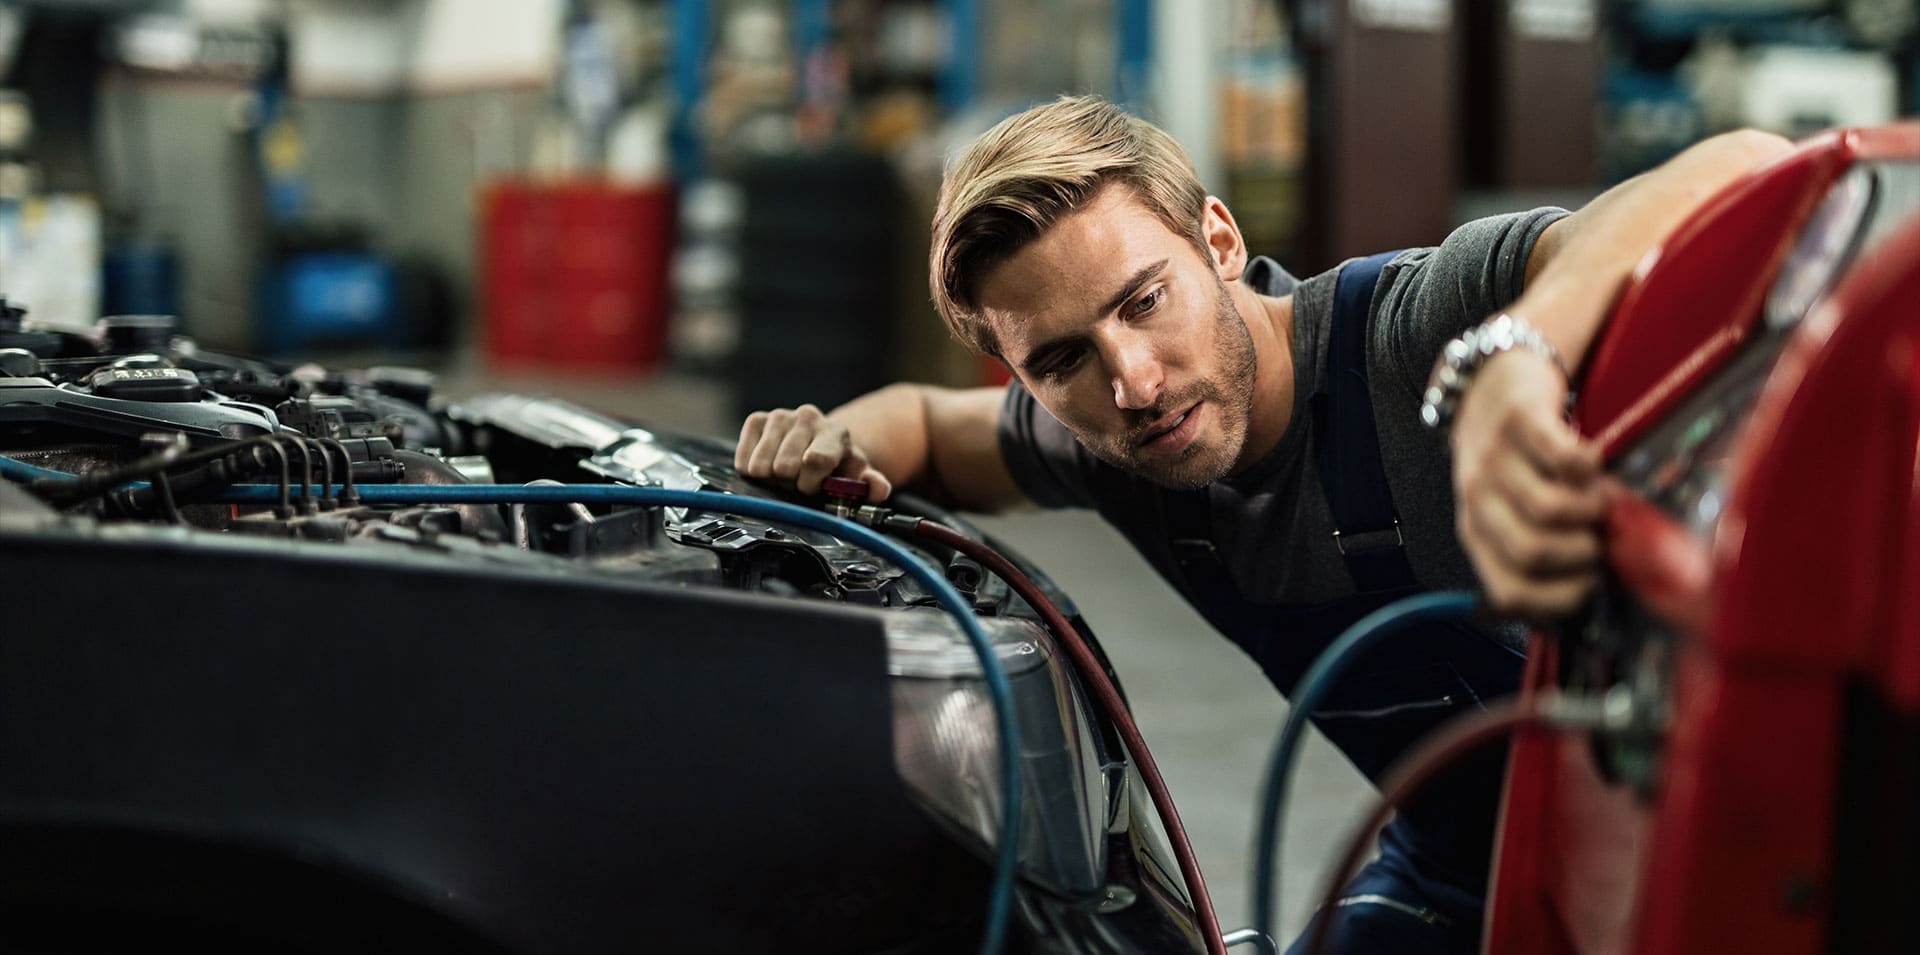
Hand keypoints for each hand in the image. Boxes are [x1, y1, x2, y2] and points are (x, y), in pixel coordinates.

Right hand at [735, 404, 893, 499]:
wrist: (818, 443)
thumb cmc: (836, 467)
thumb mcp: (856, 478)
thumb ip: (871, 486)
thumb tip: (878, 487)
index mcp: (836, 432)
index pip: (816, 460)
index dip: (810, 484)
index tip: (813, 489)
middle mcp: (809, 417)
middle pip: (784, 468)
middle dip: (790, 483)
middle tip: (799, 482)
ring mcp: (781, 416)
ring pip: (761, 466)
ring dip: (771, 479)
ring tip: (785, 475)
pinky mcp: (757, 420)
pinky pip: (743, 460)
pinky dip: (752, 472)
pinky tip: (769, 466)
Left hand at [1449, 351, 1609, 620]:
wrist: (1490, 384)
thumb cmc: (1514, 461)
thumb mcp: (1510, 510)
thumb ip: (1540, 549)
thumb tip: (1593, 597)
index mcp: (1476, 533)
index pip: (1510, 593)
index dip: (1560, 598)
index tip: (1592, 585)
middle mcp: (1477, 499)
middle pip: (1532, 553)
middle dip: (1582, 555)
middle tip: (1601, 539)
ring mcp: (1494, 457)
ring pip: (1548, 510)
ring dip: (1590, 512)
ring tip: (1601, 502)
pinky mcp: (1519, 418)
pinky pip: (1562, 457)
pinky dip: (1589, 468)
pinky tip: (1593, 466)